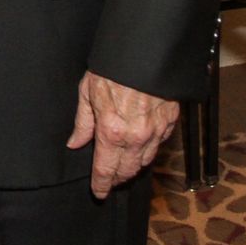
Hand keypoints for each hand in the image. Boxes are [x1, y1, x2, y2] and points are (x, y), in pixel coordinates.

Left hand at [66, 71, 178, 198]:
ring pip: (145, 161)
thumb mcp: (88, 91)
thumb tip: (75, 143)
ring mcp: (156, 131)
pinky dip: (149, 148)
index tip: (98, 192)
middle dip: (117, 178)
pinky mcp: (170, 122)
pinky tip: (141, 145)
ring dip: (133, 166)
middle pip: (127, 171)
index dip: (101, 185)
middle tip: (110, 179)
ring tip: (124, 164)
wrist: (144, 52)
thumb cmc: (112, 68)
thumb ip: (83, 122)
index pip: (105, 170)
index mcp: (111, 131)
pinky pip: (159, 145)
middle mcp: (135, 137)